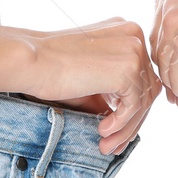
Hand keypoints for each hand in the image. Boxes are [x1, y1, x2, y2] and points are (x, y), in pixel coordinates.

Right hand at [20, 18, 159, 154]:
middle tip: (113, 145)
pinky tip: (102, 131)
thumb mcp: (92, 79)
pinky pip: (134, 106)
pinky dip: (120, 123)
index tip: (114, 130)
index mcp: (126, 32)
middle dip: (131, 122)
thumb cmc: (52, 68)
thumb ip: (114, 92)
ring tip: (106, 145)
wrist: (31, 60)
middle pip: (147, 88)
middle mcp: (135, 36)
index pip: (142, 75)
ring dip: (126, 128)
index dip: (131, 107)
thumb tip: (132, 121)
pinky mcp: (128, 69)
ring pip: (144, 100)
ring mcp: (134, 51)